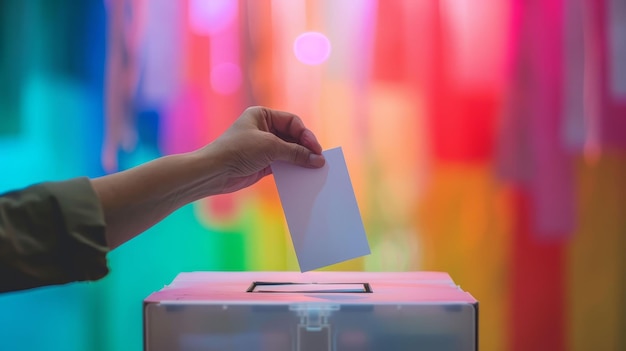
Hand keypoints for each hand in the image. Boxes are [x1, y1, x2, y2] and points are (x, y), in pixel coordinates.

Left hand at [199, 106, 325, 193]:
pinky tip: (302, 175)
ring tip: (314, 169)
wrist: (214, 171)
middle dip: (305, 148)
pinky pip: (283, 164)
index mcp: (262, 115)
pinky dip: (292, 168)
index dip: (306, 135)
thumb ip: (296, 153)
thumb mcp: (271, 147)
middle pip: (292, 137)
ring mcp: (263, 146)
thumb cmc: (238, 151)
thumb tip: (318, 159)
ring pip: (289, 151)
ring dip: (300, 159)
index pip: (292, 122)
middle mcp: (263, 128)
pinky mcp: (262, 163)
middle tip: (318, 160)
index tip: (316, 149)